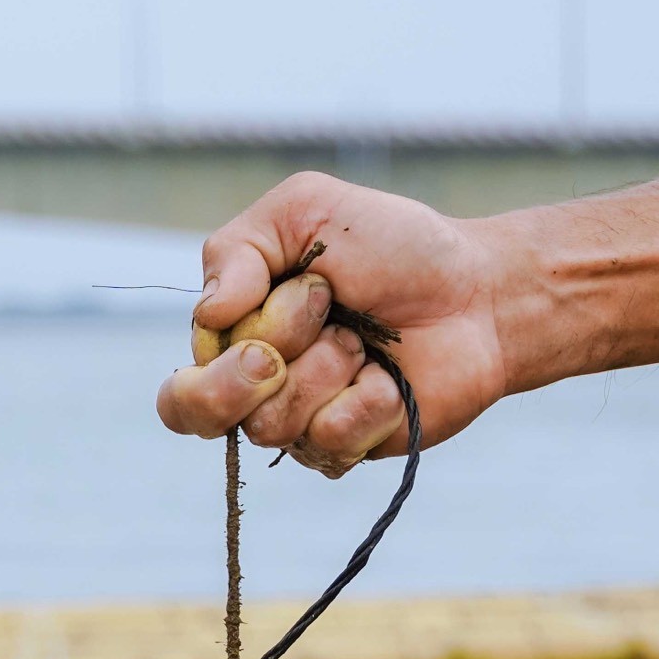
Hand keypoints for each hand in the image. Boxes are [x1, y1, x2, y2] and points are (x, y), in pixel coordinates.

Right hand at [152, 173, 520, 473]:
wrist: (478, 290)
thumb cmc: (393, 246)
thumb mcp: (305, 210)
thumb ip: (237, 249)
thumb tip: (205, 315)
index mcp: (235, 335)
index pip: (180, 386)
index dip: (218, 359)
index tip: (273, 306)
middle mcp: (260, 388)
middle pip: (203, 418)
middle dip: (249, 374)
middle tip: (319, 326)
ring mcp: (304, 422)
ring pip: (274, 427)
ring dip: (328, 368)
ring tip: (365, 341)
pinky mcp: (350, 448)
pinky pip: (331, 443)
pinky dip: (367, 401)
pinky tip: (393, 379)